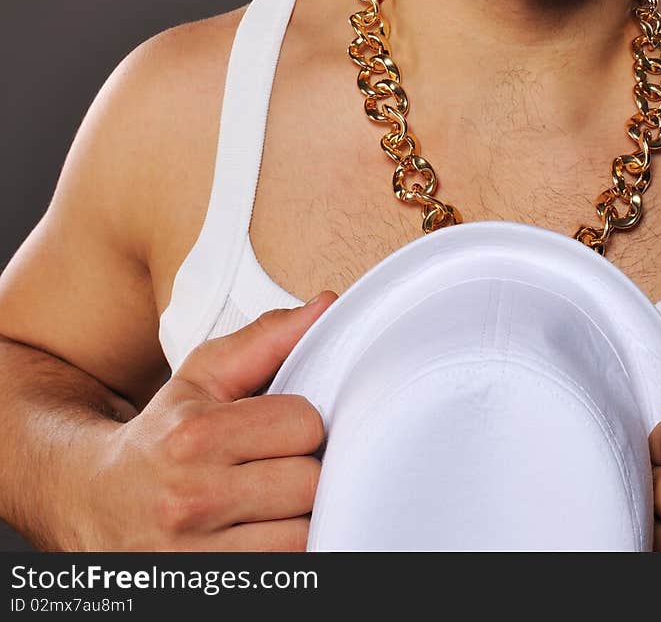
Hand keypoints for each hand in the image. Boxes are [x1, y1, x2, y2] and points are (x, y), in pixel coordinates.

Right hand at [83, 293, 335, 550]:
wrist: (94, 505)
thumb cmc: (162, 434)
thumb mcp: (201, 377)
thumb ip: (266, 339)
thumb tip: (328, 306)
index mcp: (193, 436)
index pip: (304, 425)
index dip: (303, 424)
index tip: (282, 429)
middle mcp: (191, 500)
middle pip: (308, 484)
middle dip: (304, 470)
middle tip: (280, 466)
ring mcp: (198, 559)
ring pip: (304, 536)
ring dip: (300, 517)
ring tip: (276, 503)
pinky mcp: (210, 593)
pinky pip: (287, 572)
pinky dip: (289, 555)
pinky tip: (267, 534)